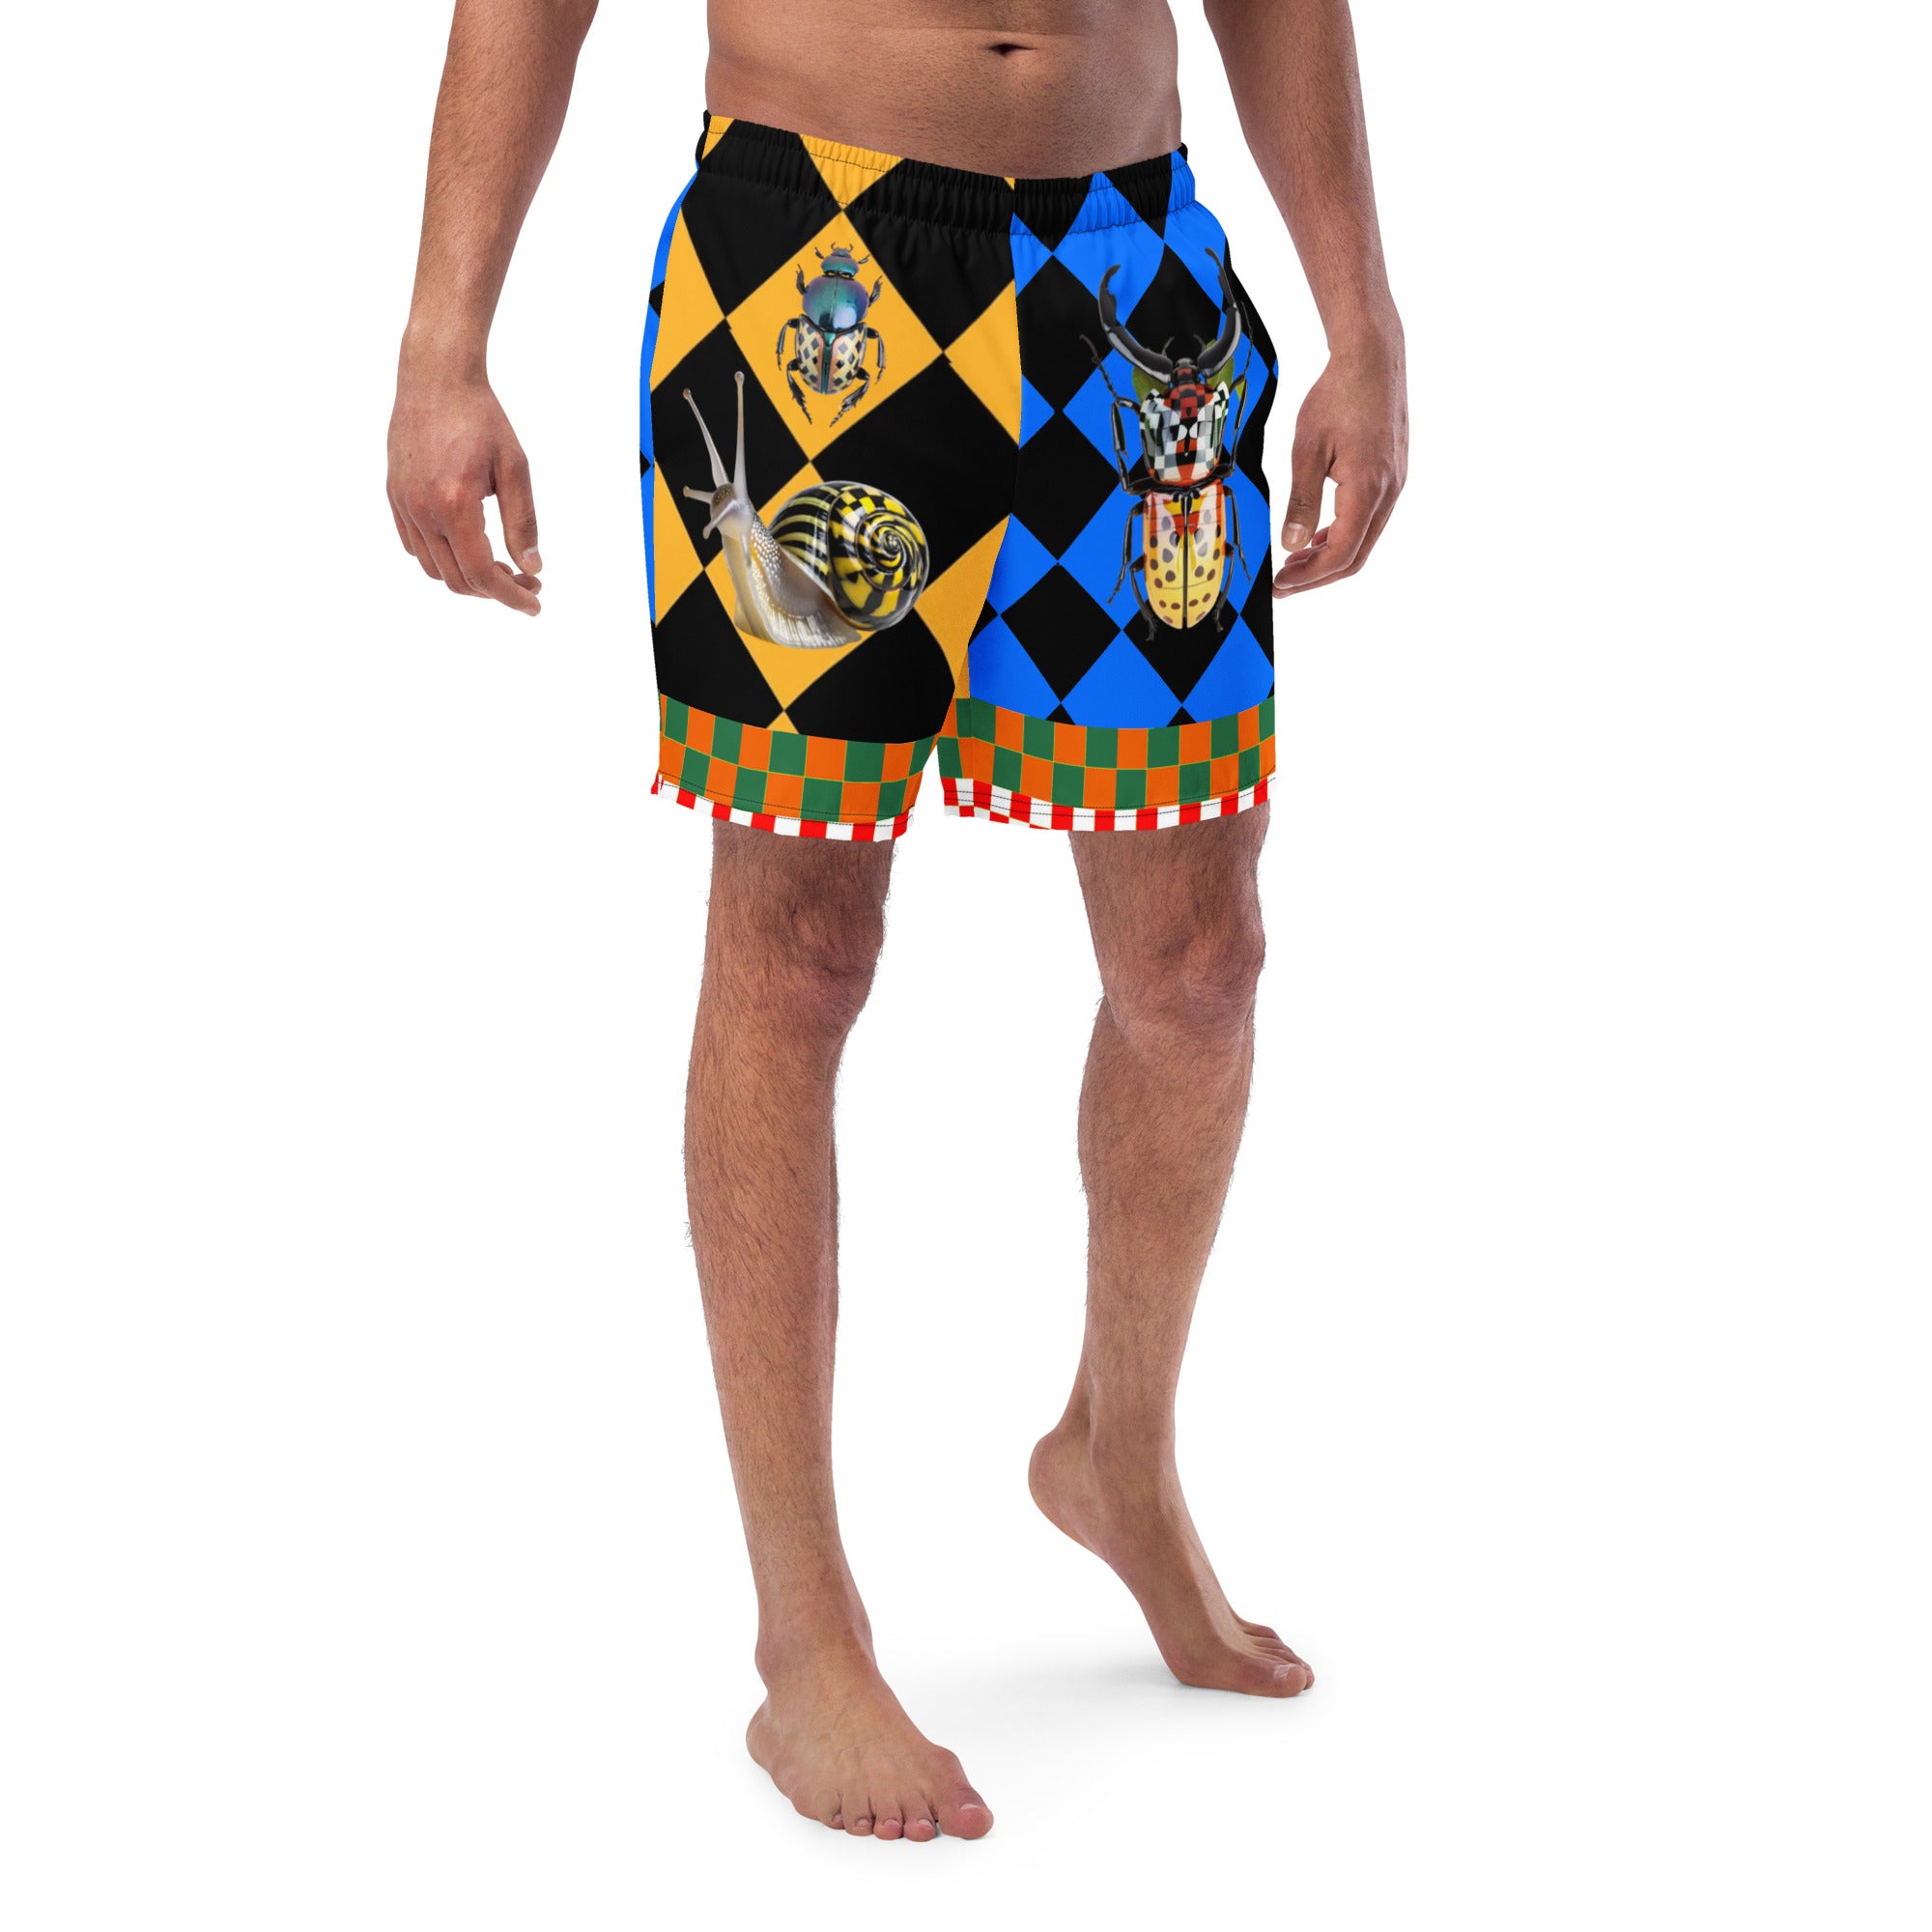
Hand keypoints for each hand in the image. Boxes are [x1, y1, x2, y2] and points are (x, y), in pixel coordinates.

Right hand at [387, 369, 542, 614]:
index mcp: (454, 503)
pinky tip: (469, 547)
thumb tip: (533, 568)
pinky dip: (443, 560)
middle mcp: (421, 509)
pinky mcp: (394, 496)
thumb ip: (523, 522)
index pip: (482, 574)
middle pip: (458, 580)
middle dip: (496, 591)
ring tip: (502, 566)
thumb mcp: (515, 468)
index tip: (536, 604)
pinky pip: (415, 548)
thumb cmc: (481, 418)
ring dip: (469, 579)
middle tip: (527, 581)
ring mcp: (402, 504)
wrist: (435, 377)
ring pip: (434, 569)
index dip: (511, 597)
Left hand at [1273, 335, 1406, 596]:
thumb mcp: (1307, 449)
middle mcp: (1389, 492)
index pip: (1342, 553)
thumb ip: (1301, 501)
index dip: (1310, 577)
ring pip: (1364, 540)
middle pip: (1356, 556)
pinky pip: (1369, 520)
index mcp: (1368, 488)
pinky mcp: (1393, 475)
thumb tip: (1292, 545)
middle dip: (1318, 576)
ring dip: (1330, 557)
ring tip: (1294, 564)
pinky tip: (1317, 536)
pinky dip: (1342, 535)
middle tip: (1283, 585)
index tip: (1281, 585)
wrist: (1372, 358)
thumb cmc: (1339, 395)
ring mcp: (1395, 484)